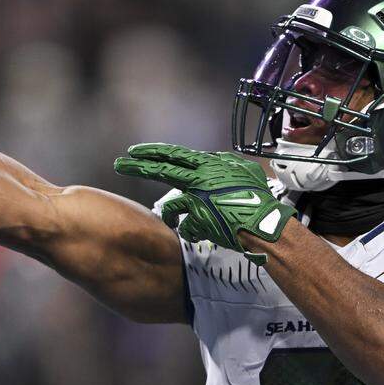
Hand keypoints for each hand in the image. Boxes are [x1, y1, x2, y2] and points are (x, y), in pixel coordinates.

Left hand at [114, 143, 295, 264]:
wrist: (265, 223)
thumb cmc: (257, 197)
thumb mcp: (244, 171)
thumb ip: (224, 164)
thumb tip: (214, 158)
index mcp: (208, 165)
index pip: (173, 154)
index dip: (152, 151)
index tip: (134, 151)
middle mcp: (199, 178)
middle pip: (160, 169)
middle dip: (136, 166)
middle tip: (118, 164)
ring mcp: (197, 198)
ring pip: (172, 206)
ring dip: (173, 215)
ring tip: (178, 222)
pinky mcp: (199, 219)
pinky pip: (186, 227)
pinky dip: (191, 230)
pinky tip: (200, 233)